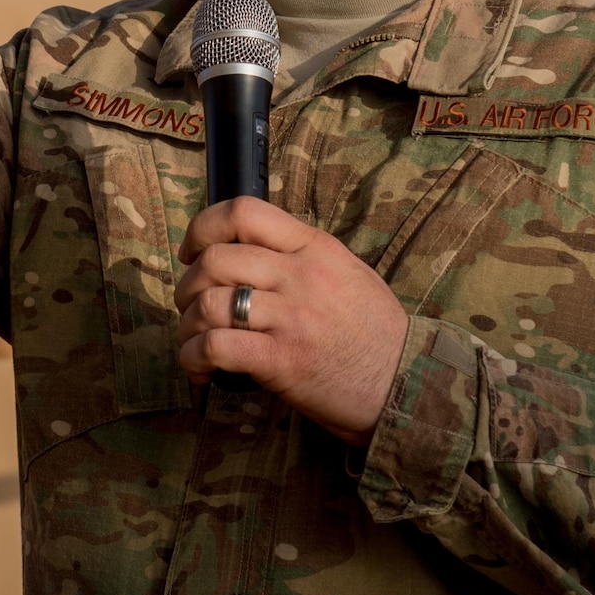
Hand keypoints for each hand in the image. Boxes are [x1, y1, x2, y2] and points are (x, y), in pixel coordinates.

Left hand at [174, 197, 409, 444]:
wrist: (407, 383)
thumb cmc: (375, 332)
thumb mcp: (346, 273)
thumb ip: (301, 256)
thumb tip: (249, 252)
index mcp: (314, 247)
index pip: (244, 212)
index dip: (203, 228)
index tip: (193, 252)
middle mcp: (300, 275)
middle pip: (215, 259)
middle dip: (186, 285)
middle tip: (190, 307)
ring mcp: (291, 317)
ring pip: (208, 303)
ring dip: (187, 326)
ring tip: (194, 342)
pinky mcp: (283, 360)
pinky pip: (217, 347)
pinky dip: (195, 358)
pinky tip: (200, 370)